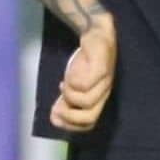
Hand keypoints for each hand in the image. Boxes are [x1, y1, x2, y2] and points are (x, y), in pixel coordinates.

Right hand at [51, 16, 117, 132]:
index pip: (89, 124)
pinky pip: (84, 84)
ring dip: (68, 95)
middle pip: (90, 118)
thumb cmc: (84, 62)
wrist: (96, 34)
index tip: (56, 116)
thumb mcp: (73, 84)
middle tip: (58, 106)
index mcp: (99, 99)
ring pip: (85, 101)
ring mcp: (105, 81)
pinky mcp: (102, 68)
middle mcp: (105, 93)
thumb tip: (54, 118)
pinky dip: (72, 82)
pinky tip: (69, 75)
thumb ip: (65, 101)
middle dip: (70, 117)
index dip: (71, 125)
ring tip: (65, 84)